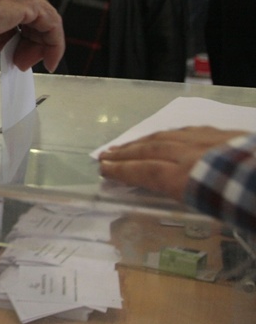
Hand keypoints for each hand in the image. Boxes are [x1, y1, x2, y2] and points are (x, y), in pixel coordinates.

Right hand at [0, 0, 63, 71]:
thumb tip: (10, 46)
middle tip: (20, 63)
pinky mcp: (26, 1)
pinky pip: (51, 23)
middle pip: (31, 14)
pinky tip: (49, 61)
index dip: (18, 35)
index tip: (14, 54)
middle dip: (30, 42)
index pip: (14, 9)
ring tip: (25, 64)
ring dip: (40, 46)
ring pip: (43, 18)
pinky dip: (54, 44)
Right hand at [99, 126, 248, 199]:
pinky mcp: (223, 134)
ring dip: (142, 142)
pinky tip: (164, 135)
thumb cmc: (247, 202)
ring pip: (166, 138)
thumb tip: (185, 198)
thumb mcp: (223, 213)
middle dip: (125, 153)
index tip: (102, 169)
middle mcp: (189, 156)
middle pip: (150, 152)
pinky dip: (169, 134)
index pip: (144, 172)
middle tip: (104, 155)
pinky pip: (188, 131)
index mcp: (184, 179)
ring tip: (125, 145)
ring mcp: (206, 142)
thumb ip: (197, 199)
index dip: (122, 170)